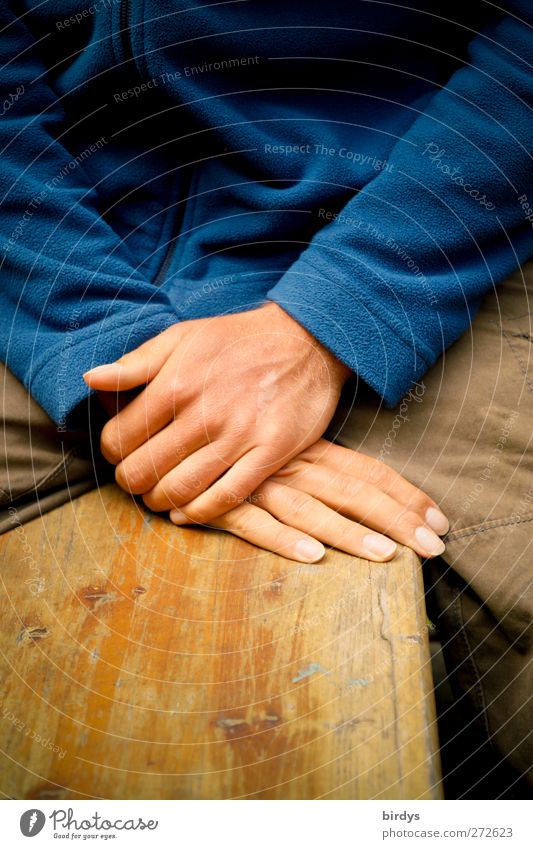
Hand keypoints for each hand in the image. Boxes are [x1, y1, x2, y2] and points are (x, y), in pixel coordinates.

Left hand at [83, 304, 349, 522]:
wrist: (307, 339)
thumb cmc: (238, 339)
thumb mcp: (183, 336)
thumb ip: (135, 362)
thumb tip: (90, 379)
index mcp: (176, 384)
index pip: (120, 439)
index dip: (112, 453)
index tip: (120, 454)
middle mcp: (203, 414)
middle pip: (145, 471)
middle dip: (132, 482)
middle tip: (137, 479)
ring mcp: (239, 436)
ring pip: (181, 490)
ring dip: (160, 501)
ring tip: (159, 496)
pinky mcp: (270, 453)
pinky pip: (226, 498)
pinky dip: (199, 513)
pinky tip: (187, 512)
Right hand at [169, 438, 448, 562]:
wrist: (169, 423)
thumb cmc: (232, 432)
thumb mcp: (280, 442)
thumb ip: (316, 462)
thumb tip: (363, 493)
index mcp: (309, 449)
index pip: (367, 471)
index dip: (405, 496)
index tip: (439, 520)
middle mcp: (290, 465)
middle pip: (353, 492)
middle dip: (396, 520)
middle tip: (434, 548)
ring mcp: (256, 483)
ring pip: (309, 510)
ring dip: (348, 533)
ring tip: (384, 555)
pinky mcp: (220, 502)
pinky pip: (253, 523)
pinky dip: (281, 539)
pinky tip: (310, 557)